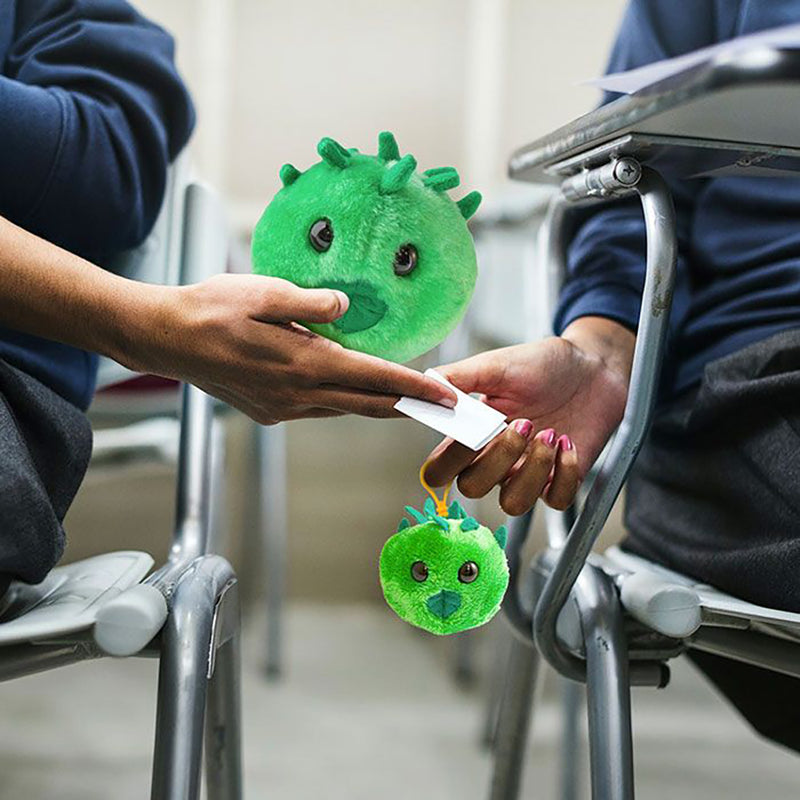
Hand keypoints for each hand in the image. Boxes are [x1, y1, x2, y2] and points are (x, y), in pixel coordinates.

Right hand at [0, 219, 455, 422]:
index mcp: (302, 363)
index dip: (414, 387)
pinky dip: (346, 403)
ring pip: (345, 410)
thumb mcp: (262, 291)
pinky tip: (357, 393)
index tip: (446, 396)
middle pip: (368, 404)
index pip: (373, 378)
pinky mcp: (270, 412)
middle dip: (410, 406)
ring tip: (412, 400)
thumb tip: (348, 308)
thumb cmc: (210, 308)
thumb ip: (310, 301)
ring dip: (380, 406)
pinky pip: (320, 410)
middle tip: (445, 408)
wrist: (164, 338)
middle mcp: (298, 394)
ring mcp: (283, 408)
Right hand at [423, 317, 634, 514]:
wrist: (593, 366)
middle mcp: (495, 459)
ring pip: (512, 503)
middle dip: (498, 458)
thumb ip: (457, 377)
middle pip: (472, 489)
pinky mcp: (560, 479)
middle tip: (523, 423)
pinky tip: (568, 443)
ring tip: (550, 433)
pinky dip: (565, 474)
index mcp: (472, 434)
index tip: (474, 429)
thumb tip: (426, 388)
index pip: (439, 469)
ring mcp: (527, 472)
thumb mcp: (496, 364)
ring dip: (532, 470)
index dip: (449, 460)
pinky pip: (555, 500)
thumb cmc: (544, 364)